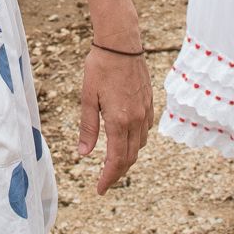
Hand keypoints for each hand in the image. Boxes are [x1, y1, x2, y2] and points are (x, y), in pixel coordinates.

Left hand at [77, 45, 153, 193]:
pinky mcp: (149, 102)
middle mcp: (136, 119)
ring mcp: (145, 111)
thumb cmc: (100, 67)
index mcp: (119, 121)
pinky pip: (146, 130)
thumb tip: (83, 154)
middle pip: (130, 157)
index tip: (100, 190)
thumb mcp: (87, 98)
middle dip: (118, 172)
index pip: (116, 159)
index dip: (108, 178)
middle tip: (105, 182)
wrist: (121, 43)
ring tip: (114, 163)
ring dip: (128, 158)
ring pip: (140, 145)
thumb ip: (88, 127)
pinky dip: (137, 142)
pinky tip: (127, 140)